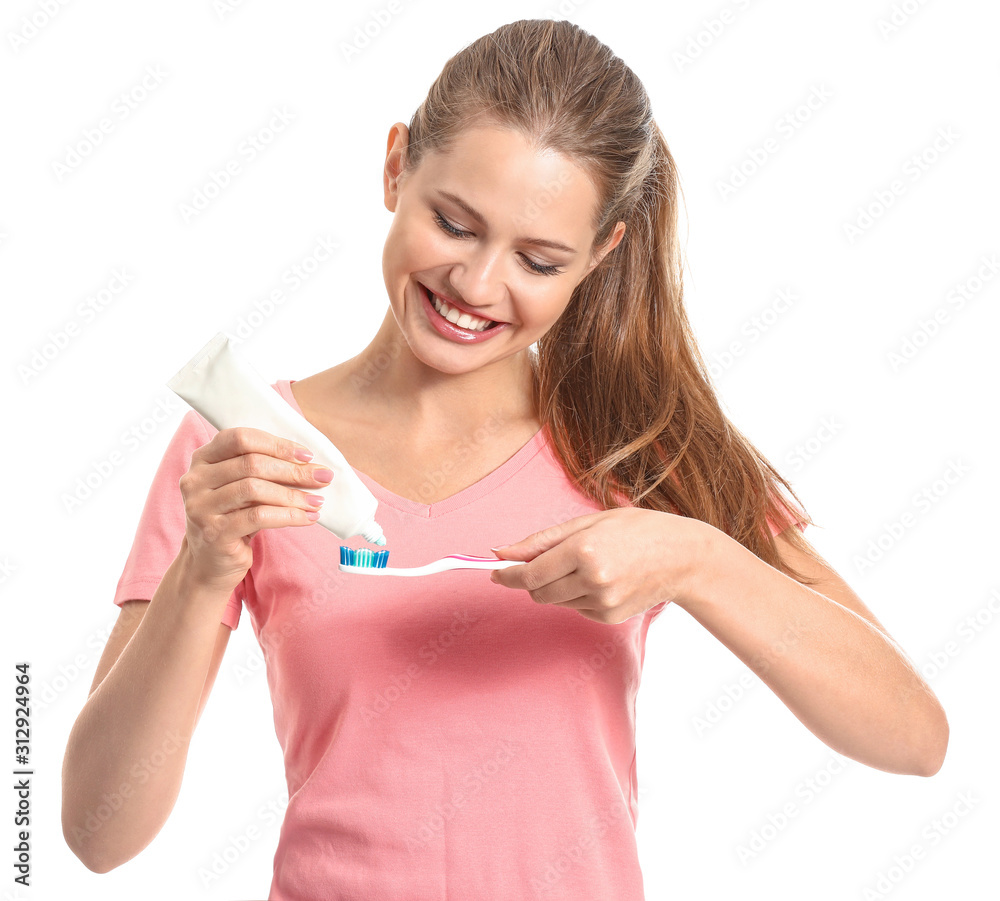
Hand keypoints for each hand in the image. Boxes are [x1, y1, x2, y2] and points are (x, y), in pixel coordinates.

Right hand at [178, 426, 331, 592]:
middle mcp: (195, 479)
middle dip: (293, 471)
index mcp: (203, 459)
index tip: (307, 456)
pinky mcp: (214, 532)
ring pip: (255, 489)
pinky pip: (258, 517)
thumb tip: (312, 466)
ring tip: (316, 501)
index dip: (277, 444)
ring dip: (292, 495)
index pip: (240, 439)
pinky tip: (307, 518)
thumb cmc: (233, 518)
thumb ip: (265, 472)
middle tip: (322, 477)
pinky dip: (288, 516)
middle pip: (251, 464)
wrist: (210, 562)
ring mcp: (201, 506)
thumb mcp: (244, 489)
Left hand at [489, 508, 707, 623]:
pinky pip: (576, 609)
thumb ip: (542, 539)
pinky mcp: (610, 618)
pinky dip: (577, 595)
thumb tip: (501, 552)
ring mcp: (602, 603)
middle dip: (531, 580)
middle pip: (538, 592)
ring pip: (555, 601)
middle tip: (542, 562)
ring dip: (556, 586)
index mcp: (584, 550)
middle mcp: (592, 580)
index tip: (493, 571)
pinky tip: (601, 579)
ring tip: (585, 564)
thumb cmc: (637, 530)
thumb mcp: (589, 522)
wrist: (683, 557)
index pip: (530, 574)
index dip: (506, 574)